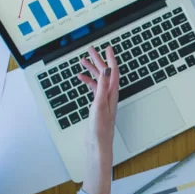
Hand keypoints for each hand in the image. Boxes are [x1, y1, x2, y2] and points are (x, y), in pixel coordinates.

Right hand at [77, 46, 118, 193]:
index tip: (107, 48)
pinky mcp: (97, 107)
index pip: (113, 72)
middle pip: (105, 74)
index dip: (110, 59)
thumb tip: (106, 70)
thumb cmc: (100, 130)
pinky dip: (88, 82)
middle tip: (91, 50)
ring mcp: (104, 101)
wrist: (97, 146)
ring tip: (83, 60)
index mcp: (112, 94)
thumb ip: (103, 87)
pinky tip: (81, 78)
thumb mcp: (100, 105)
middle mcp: (110, 96)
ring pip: (99, 81)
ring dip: (92, 70)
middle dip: (99, 61)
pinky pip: (93, 90)